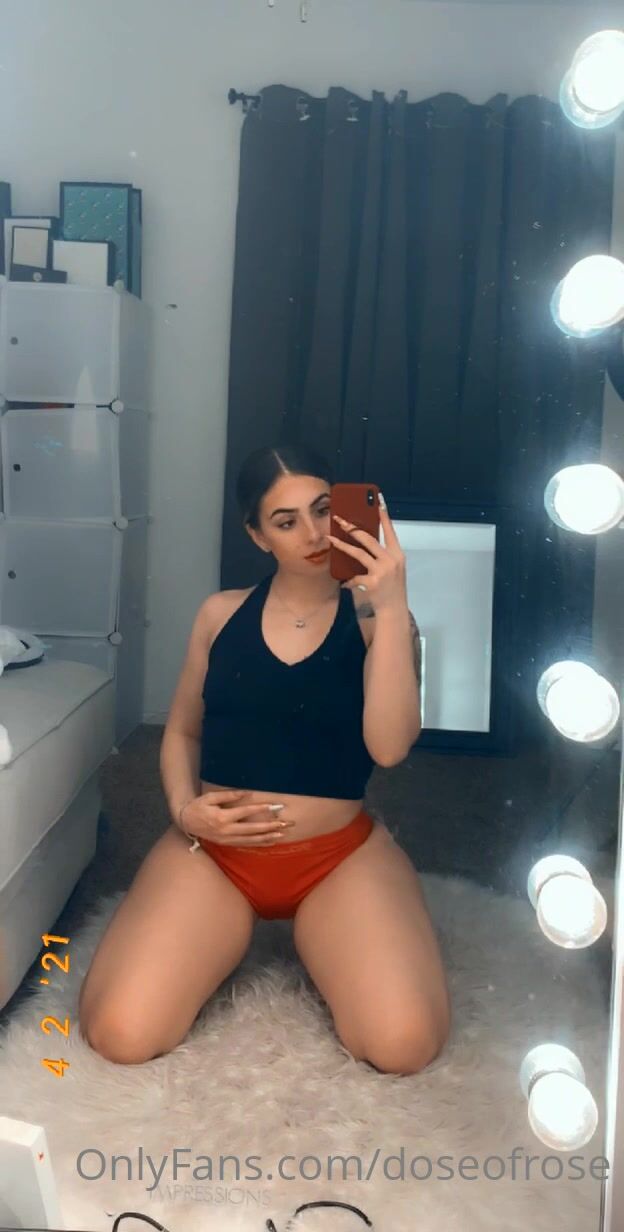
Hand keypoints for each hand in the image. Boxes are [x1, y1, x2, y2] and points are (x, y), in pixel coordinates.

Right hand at [178, 790, 294, 846]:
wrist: (185, 822)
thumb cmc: (198, 807)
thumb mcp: (210, 797)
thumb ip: (228, 795)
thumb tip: (246, 792)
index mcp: (221, 817)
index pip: (244, 812)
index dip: (259, 809)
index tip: (273, 806)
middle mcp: (226, 830)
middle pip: (252, 829)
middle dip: (269, 826)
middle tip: (284, 823)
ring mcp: (227, 839)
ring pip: (251, 840)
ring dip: (267, 837)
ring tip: (281, 834)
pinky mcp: (227, 844)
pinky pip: (246, 845)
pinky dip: (259, 844)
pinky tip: (270, 841)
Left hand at [326, 493, 406, 612]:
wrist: (394, 609)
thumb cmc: (392, 587)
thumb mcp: (393, 568)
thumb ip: (383, 555)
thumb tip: (363, 541)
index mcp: (397, 554)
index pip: (390, 531)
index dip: (384, 517)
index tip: (378, 502)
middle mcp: (391, 560)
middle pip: (368, 539)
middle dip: (352, 528)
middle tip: (340, 520)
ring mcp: (381, 571)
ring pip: (358, 553)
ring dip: (342, 545)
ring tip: (330, 539)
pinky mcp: (371, 582)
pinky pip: (354, 577)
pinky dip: (348, 580)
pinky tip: (345, 583)